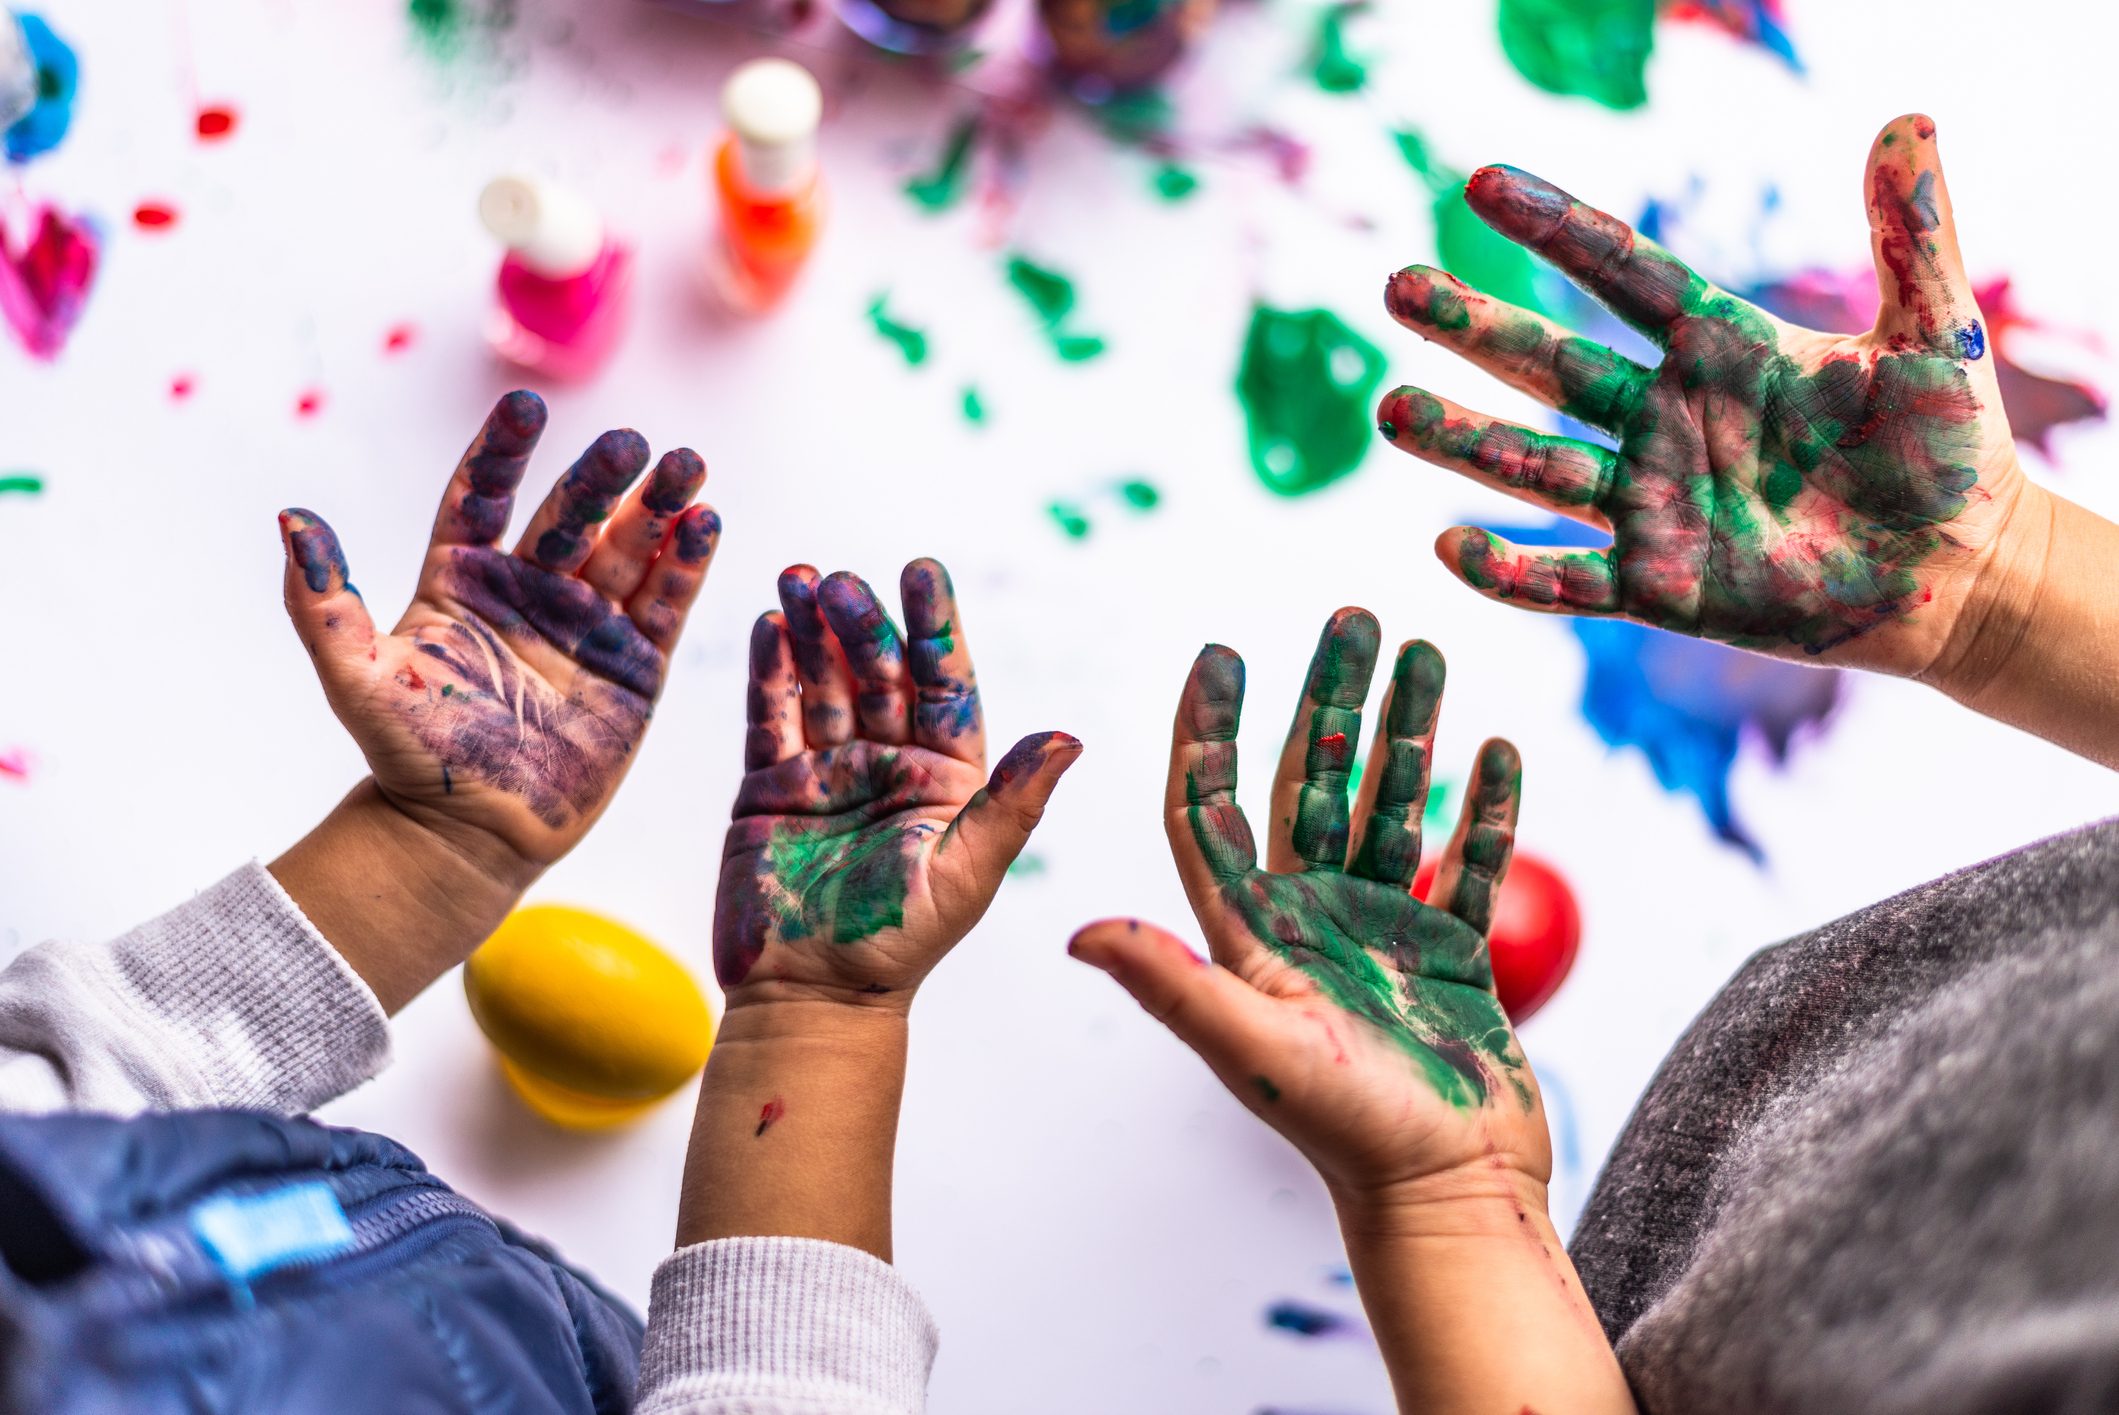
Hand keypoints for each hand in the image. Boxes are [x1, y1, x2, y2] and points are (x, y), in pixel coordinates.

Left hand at [278, 391, 719, 885]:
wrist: (470, 837)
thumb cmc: (409, 759)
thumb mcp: (354, 677)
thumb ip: (321, 601)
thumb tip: (292, 518)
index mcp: (462, 581)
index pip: (482, 496)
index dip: (503, 451)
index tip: (524, 406)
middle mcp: (529, 590)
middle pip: (572, 514)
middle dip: (603, 476)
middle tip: (633, 443)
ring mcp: (585, 625)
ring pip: (629, 547)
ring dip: (660, 504)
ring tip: (689, 464)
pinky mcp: (633, 665)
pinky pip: (665, 603)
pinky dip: (687, 563)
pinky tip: (705, 522)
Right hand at [714, 559, 1080, 1008]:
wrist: (813, 997)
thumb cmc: (901, 945)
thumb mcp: (969, 871)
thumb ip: (1013, 801)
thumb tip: (1070, 737)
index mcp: (948, 778)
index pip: (945, 685)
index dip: (935, 628)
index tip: (923, 572)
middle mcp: (892, 765)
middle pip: (879, 674)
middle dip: (861, 624)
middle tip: (841, 582)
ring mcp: (831, 771)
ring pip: (824, 684)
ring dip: (813, 630)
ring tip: (799, 576)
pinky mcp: (775, 786)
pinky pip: (773, 716)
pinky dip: (771, 671)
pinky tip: (769, 624)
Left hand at [1070, 609, 1545, 1202]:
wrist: (1448, 1197)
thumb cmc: (1346, 1136)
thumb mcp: (1254, 1050)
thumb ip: (1176, 983)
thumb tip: (1078, 930)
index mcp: (1253, 935)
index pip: (1215, 812)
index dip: (1208, 732)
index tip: (1216, 654)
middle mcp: (1311, 920)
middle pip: (1312, 784)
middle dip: (1331, 698)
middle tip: (1352, 617)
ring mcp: (1383, 932)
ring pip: (1393, 805)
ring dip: (1409, 730)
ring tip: (1426, 651)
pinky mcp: (1449, 955)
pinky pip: (1469, 862)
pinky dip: (1482, 808)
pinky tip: (1496, 748)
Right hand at [1378, 113, 2034, 678]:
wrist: (1960, 572)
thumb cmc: (1950, 450)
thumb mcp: (1937, 335)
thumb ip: (1912, 235)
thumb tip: (1907, 121)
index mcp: (1721, 349)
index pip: (1621, 275)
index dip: (1556, 231)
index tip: (1483, 185)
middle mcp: (1666, 418)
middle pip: (1549, 365)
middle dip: (1471, 328)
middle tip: (1398, 285)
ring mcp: (1654, 503)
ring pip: (1535, 465)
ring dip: (1463, 438)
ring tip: (1394, 409)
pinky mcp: (1660, 585)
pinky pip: (1567, 580)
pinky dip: (1509, 571)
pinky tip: (1448, 549)